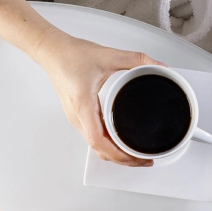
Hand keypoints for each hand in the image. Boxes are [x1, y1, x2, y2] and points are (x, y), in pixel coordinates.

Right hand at [36, 27, 162, 165]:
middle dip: (122, 159)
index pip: (99, 141)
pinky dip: (108, 144)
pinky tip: (119, 140)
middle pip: (99, 149)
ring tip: (134, 153)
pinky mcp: (78, 115)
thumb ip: (136, 60)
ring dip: (114, 153)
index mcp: (84, 105)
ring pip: (96, 146)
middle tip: (143, 159)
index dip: (119, 155)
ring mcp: (76, 118)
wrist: (52, 51)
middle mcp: (78, 116)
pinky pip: (93, 136)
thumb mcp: (108, 55)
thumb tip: (159, 66)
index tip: (136, 157)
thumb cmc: (71, 55)